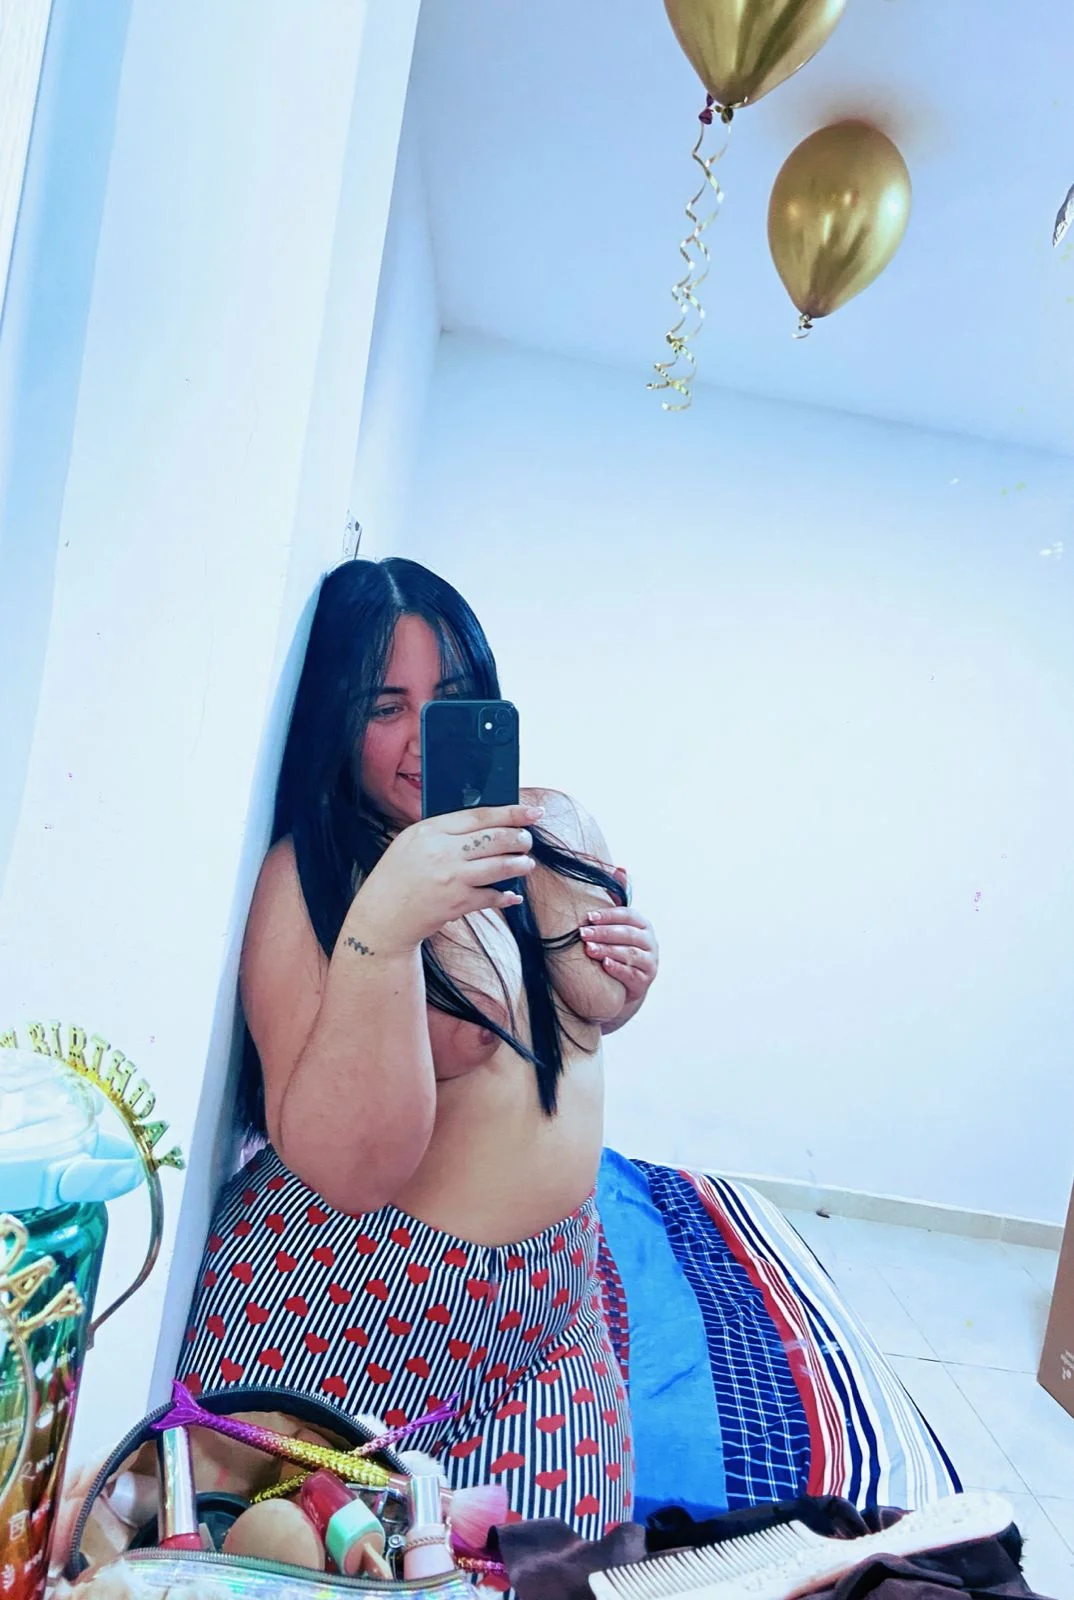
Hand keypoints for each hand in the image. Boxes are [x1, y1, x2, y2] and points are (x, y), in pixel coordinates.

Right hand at [348, 803, 542, 953]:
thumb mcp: (411, 842)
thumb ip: (444, 831)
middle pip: (496, 838)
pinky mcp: (457, 903)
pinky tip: (511, 895)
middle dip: (520, 838)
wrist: (382, 916)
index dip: (511, 812)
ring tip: (526, 863)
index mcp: (430, 830)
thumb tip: (486, 825)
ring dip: (520, 864)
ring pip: (501, 866)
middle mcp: (442, 851)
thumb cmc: (397, 876)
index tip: (533, 812)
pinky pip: (493, 896)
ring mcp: (451, 878)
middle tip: (527, 840)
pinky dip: (506, 896)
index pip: (480, 816)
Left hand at [579, 868, 658, 1002]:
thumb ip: (617, 898)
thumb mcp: (618, 924)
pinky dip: (618, 968)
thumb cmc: (618, 947)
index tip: (589, 916)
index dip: (609, 915)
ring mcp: (650, 962)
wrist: (625, 985)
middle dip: (604, 933)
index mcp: (643, 925)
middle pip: (628, 934)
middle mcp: (650, 942)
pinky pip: (631, 974)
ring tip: (589, 949)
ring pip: (630, 954)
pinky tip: (604, 964)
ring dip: (608, 950)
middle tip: (582, 933)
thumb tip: (620, 869)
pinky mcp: (644, 981)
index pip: (628, 915)